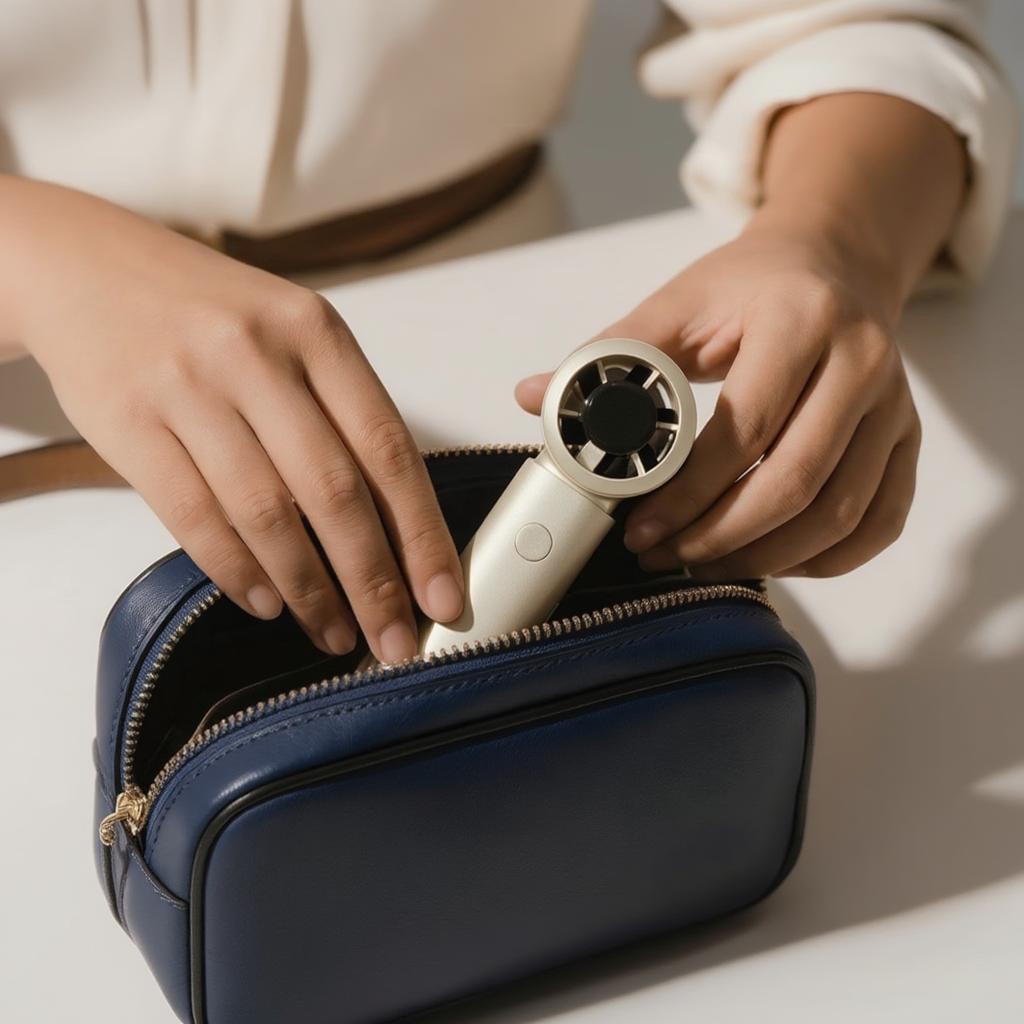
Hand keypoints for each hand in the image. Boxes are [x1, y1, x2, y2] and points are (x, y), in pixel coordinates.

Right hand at [1, 179, 462, 660]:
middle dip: (373, 580)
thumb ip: (341, 411)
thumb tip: (395, 523)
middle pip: (334, 491)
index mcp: (315, 330)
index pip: (388, 447)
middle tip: (394, 638)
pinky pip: (193, 518)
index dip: (422, 533)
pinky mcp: (129, 423)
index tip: (442, 594)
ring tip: (333, 631)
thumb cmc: (207, 310)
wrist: (87, 267)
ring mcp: (188, 387)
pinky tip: (266, 600)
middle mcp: (256, 354)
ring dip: (308, 589)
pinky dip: (237, 571)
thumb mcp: (291, 331)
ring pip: (266, 514)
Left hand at [515, 226, 921, 579]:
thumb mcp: (679, 304)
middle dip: (721, 537)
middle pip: (797, 482)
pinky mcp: (907, 440)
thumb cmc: (752, 286)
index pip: (744, 428)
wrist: (832, 265)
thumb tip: (535, 397)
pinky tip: (772, 560)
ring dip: (767, 557)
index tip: (642, 528)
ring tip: (704, 564)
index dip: (688, 493)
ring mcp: (895, 406)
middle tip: (667, 556)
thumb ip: (610, 354)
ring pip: (841, 514)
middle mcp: (863, 363)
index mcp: (801, 319)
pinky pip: (880, 522)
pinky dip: (826, 558)